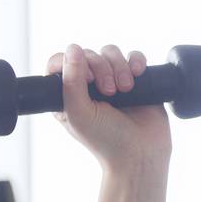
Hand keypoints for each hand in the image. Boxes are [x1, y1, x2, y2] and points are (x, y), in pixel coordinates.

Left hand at [46, 44, 171, 173]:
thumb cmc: (105, 140)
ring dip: (119, 66)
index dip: (72, 63)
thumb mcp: (79, 113)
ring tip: (124, 89)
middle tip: (108, 91)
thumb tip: (72, 48)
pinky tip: (137, 75)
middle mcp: (87, 87)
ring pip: (110, 53)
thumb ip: (71, 82)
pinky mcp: (135, 80)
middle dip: (101, 68)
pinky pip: (133, 56)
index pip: (60, 63)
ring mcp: (112, 81)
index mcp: (66, 95)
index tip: (87, 79)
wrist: (140, 153)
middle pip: (88, 54)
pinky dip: (136, 61)